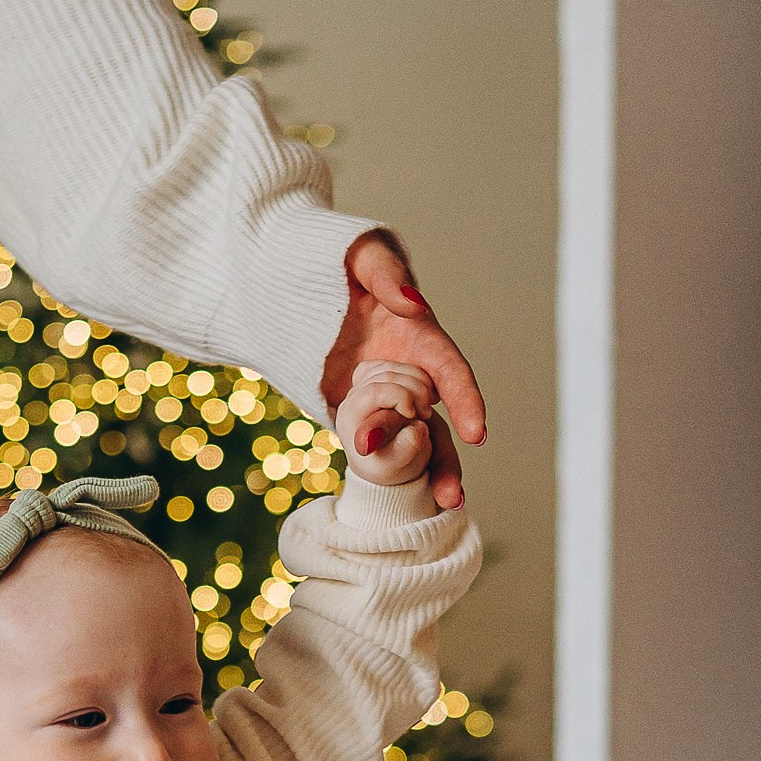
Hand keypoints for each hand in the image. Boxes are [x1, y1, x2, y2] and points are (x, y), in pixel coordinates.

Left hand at [321, 232, 484, 510]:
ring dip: (421, 475)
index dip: (466, 400)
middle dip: (447, 458)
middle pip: (436, 421)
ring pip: (409, 442)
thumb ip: (387, 274)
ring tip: (433, 509)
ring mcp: (381, 397)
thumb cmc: (333, 257)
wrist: (284, 278)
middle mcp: (407, 372)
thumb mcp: (362, 252)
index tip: (476, 431)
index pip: (450, 370)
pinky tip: (388, 501)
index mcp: (417, 336)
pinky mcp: (351, 413)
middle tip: (451, 495)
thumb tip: (412, 304)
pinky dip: (381, 471)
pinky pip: (370, 444)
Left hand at [334, 361, 435, 488]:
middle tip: (426, 413)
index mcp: (351, 419)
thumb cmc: (389, 465)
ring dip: (417, 381)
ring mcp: (362, 386)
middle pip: (384, 375)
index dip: (401, 396)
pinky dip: (413, 375)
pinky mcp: (373, 379)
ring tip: (425, 408)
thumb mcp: (398, 465)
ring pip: (391, 366)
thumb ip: (406, 448)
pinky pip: (393, 365)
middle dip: (413, 389)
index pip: (374, 391)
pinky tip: (420, 394)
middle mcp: (352, 399)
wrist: (386, 462)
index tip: (416, 414)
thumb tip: (416, 429)